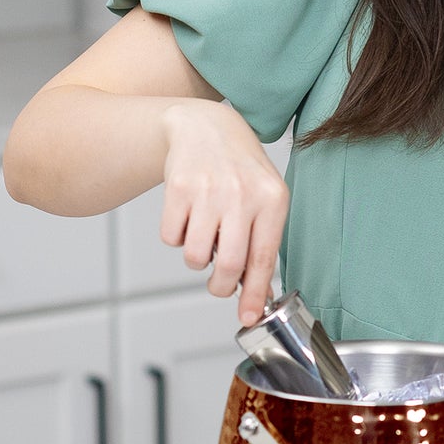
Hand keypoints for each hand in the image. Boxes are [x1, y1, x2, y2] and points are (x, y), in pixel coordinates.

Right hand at [157, 100, 289, 325]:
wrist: (206, 127)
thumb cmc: (240, 171)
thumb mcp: (265, 200)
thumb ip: (262, 244)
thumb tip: (258, 294)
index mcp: (272, 200)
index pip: (263, 258)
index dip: (254, 293)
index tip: (248, 316)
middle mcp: (242, 194)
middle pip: (229, 265)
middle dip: (220, 285)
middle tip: (218, 284)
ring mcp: (209, 189)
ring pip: (196, 257)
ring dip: (197, 258)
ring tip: (204, 234)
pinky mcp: (178, 186)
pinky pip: (171, 238)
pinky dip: (177, 236)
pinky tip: (188, 214)